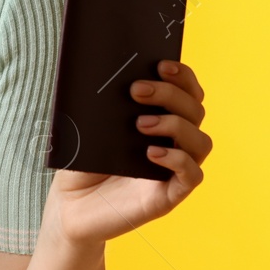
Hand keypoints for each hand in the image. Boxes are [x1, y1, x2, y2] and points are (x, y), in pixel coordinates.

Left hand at [50, 60, 211, 244]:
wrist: (69, 205)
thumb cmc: (81, 162)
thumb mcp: (89, 127)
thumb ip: (104, 103)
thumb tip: (108, 68)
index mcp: (160, 120)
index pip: (187, 92)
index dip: (182, 76)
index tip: (161, 64)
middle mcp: (173, 142)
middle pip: (195, 110)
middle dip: (170, 94)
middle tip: (136, 91)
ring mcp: (173, 170)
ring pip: (201, 142)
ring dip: (176, 125)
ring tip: (140, 125)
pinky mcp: (168, 196)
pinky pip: (192, 176)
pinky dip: (177, 160)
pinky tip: (151, 154)